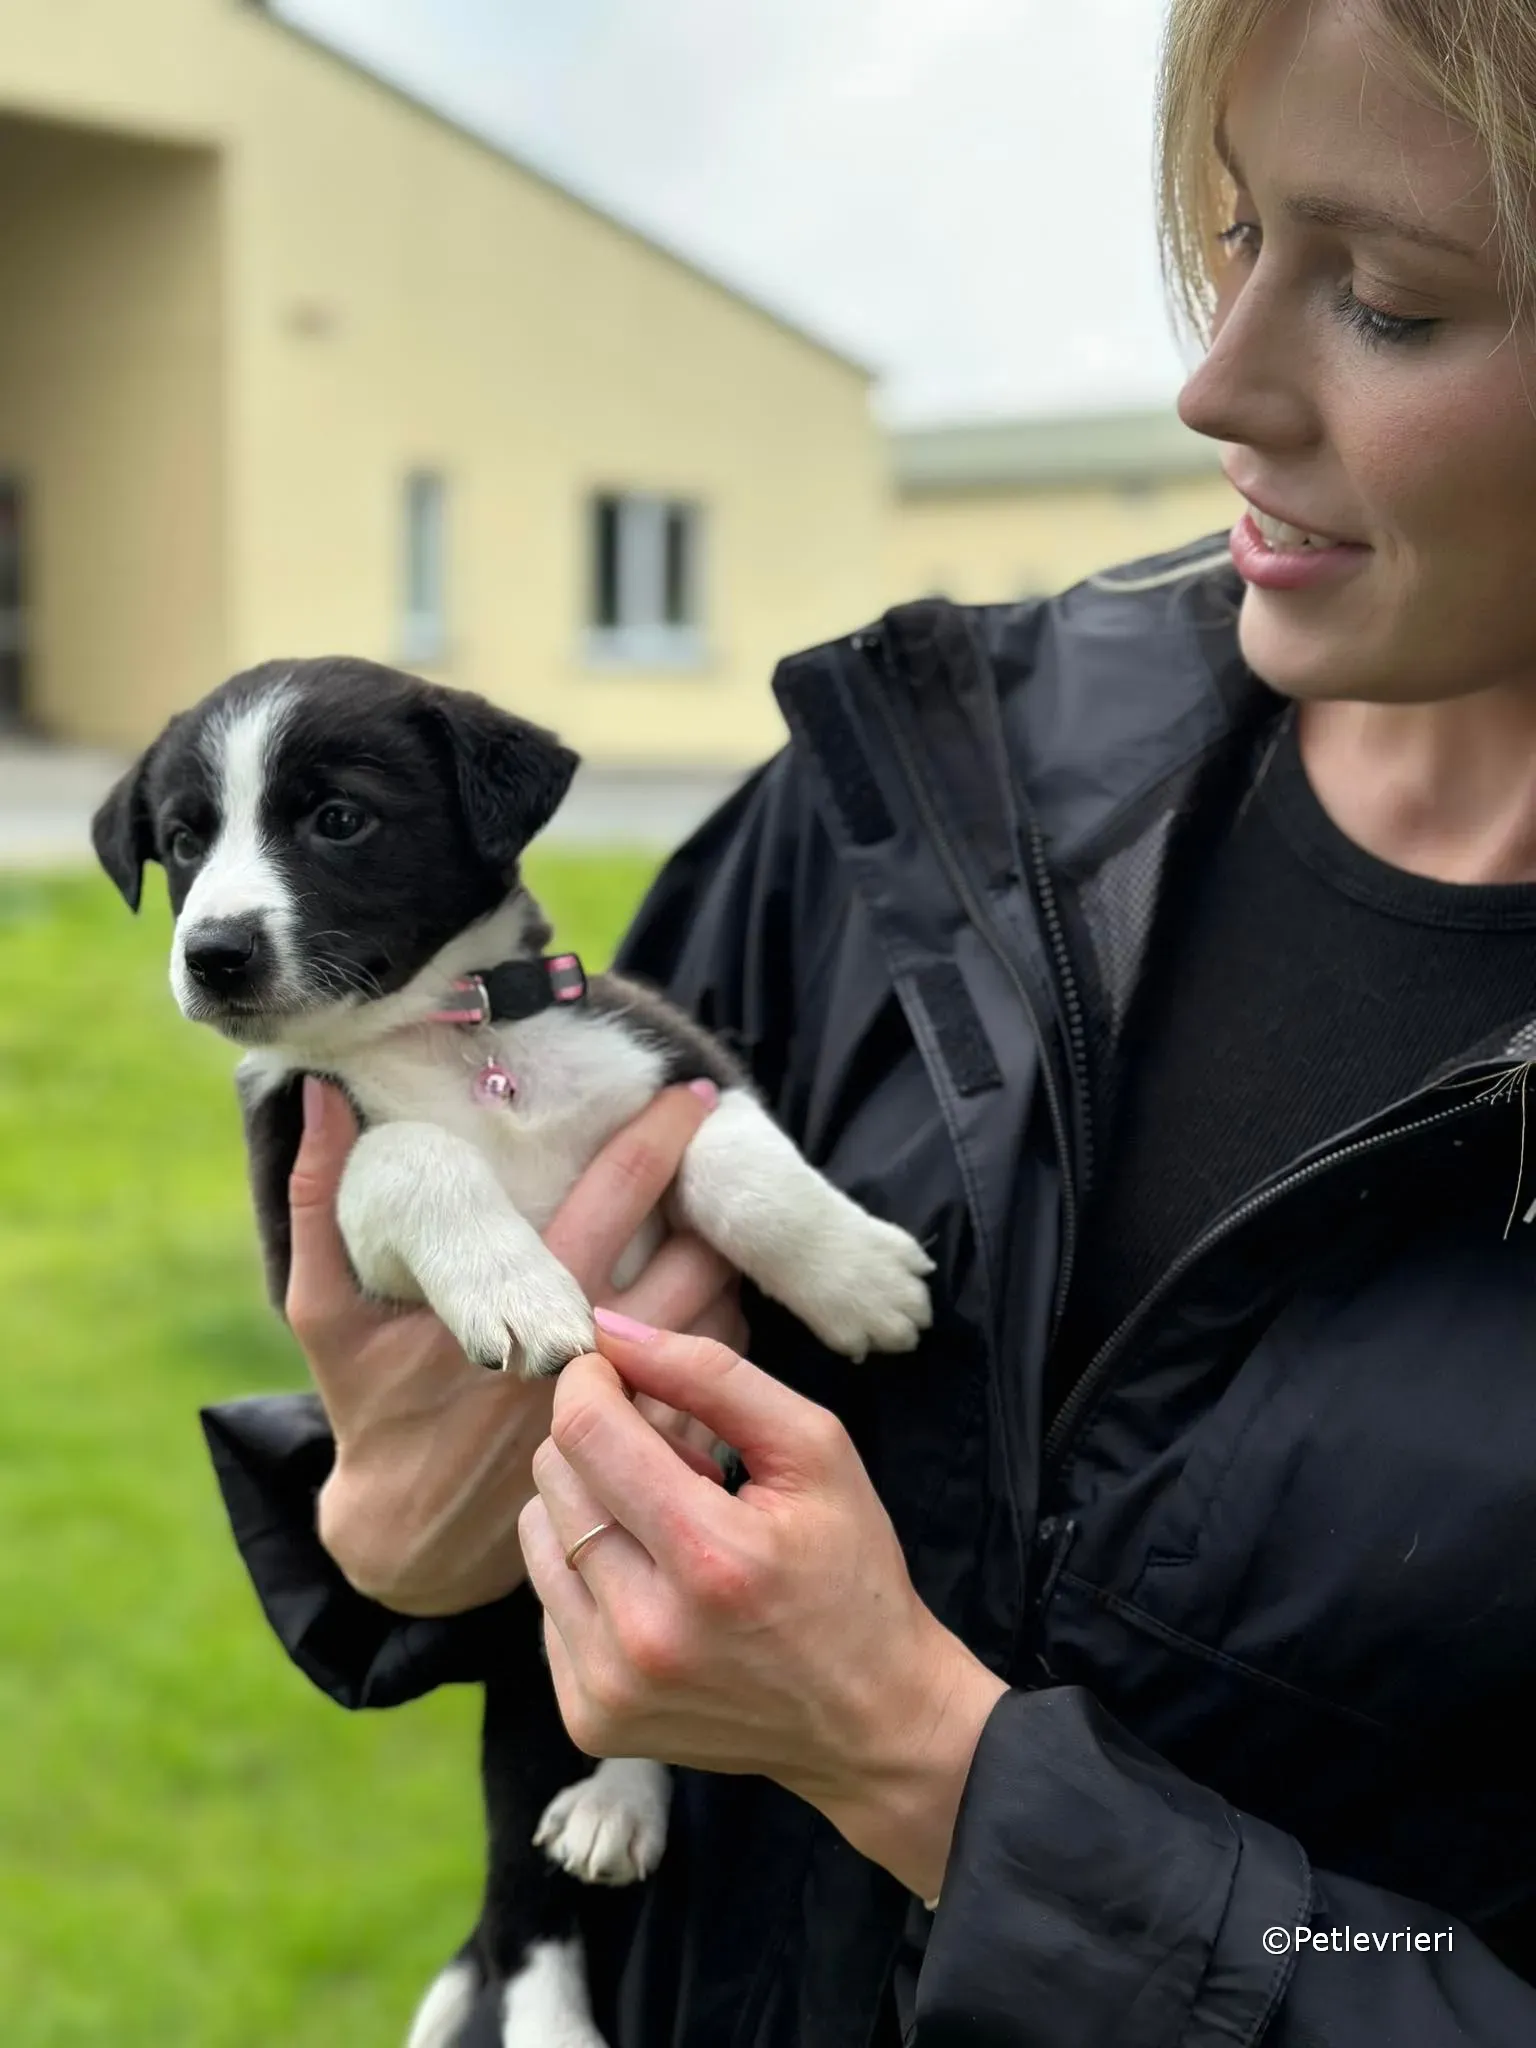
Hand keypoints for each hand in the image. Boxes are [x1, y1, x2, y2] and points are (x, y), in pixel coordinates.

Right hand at [286, 1076, 743, 1616]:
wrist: (408, 1538)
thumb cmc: (369, 1406)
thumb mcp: (324, 1311)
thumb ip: (318, 1199)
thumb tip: (320, 1094)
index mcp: (517, 1304)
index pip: (614, 1197)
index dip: (659, 1135)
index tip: (693, 1091)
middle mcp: (584, 1352)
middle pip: (693, 1254)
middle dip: (718, 1195)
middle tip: (728, 1148)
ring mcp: (625, 1409)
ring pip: (719, 1315)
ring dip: (726, 1261)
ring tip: (721, 1219)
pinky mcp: (648, 1453)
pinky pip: (719, 1379)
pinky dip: (725, 1330)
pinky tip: (712, 1299)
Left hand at [519, 1317, 1008, 1902]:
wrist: (871, 1719)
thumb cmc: (849, 1571)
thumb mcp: (814, 1450)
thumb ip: (712, 1376)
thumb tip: (609, 1331)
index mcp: (710, 1555)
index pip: (585, 1431)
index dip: (592, 1380)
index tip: (619, 1373)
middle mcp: (647, 1631)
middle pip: (554, 1475)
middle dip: (602, 1441)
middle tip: (674, 1465)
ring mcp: (611, 1686)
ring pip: (538, 1532)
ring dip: (590, 1507)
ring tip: (665, 1530)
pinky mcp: (590, 1719)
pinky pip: (546, 1601)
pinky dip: (589, 1575)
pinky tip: (654, 1590)